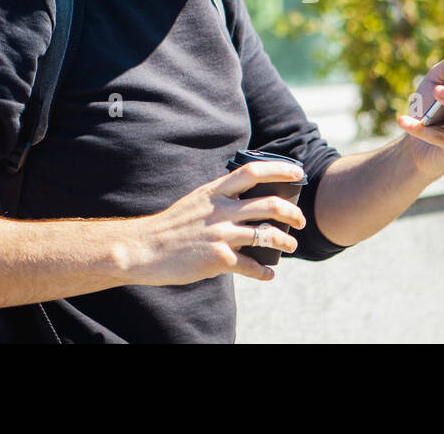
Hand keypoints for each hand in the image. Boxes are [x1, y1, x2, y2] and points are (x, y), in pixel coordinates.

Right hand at [127, 161, 306, 284]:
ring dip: (286, 242)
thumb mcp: (196, 200)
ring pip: (266, 235)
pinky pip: (251, 266)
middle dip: (292, 212)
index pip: (253, 172)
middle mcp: (220, 210)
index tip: (298, 172)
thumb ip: (221, 198)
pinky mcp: (218, 259)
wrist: (143, 249)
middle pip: (269, 204)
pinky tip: (269, 274)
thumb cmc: (171, 226)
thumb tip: (248, 199)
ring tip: (291, 245)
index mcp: (215, 191)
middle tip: (300, 220)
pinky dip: (265, 271)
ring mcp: (220, 234)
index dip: (280, 169)